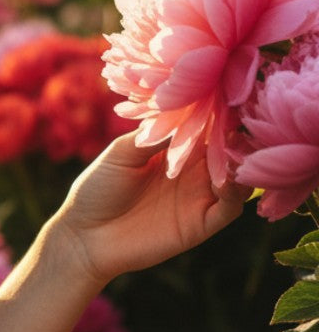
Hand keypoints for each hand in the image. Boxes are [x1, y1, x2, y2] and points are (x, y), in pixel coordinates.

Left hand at [48, 132, 248, 288]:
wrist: (85, 235)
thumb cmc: (97, 189)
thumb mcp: (121, 153)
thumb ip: (153, 135)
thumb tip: (185, 113)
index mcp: (173, 149)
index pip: (206, 127)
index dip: (218, 113)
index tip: (228, 96)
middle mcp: (193, 170)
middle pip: (229, 149)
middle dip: (238, 135)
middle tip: (245, 121)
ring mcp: (200, 196)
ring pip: (238, 176)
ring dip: (242, 162)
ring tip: (236, 149)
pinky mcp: (202, 224)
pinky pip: (231, 206)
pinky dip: (236, 190)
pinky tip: (227, 178)